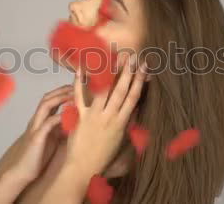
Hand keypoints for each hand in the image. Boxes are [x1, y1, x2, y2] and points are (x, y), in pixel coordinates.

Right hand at [0, 85, 72, 185]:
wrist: (21, 171)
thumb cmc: (37, 156)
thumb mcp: (51, 139)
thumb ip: (60, 130)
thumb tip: (75, 123)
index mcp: (41, 121)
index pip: (51, 100)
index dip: (62, 92)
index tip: (76, 88)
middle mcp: (37, 121)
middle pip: (47, 98)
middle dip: (61, 90)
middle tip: (76, 86)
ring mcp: (35, 127)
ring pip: (45, 105)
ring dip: (59, 98)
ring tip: (73, 94)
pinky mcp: (36, 138)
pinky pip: (47, 123)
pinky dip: (58, 117)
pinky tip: (68, 114)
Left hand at [65, 55, 146, 176]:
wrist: (84, 168)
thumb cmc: (103, 157)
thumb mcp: (122, 140)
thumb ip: (128, 122)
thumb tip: (134, 107)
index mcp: (122, 123)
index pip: (134, 97)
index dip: (140, 81)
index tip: (144, 67)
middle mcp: (110, 117)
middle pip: (121, 90)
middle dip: (127, 72)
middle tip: (132, 55)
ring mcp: (94, 116)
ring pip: (103, 90)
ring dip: (108, 73)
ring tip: (111, 56)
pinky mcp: (80, 116)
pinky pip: (79, 96)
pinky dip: (79, 82)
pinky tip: (80, 68)